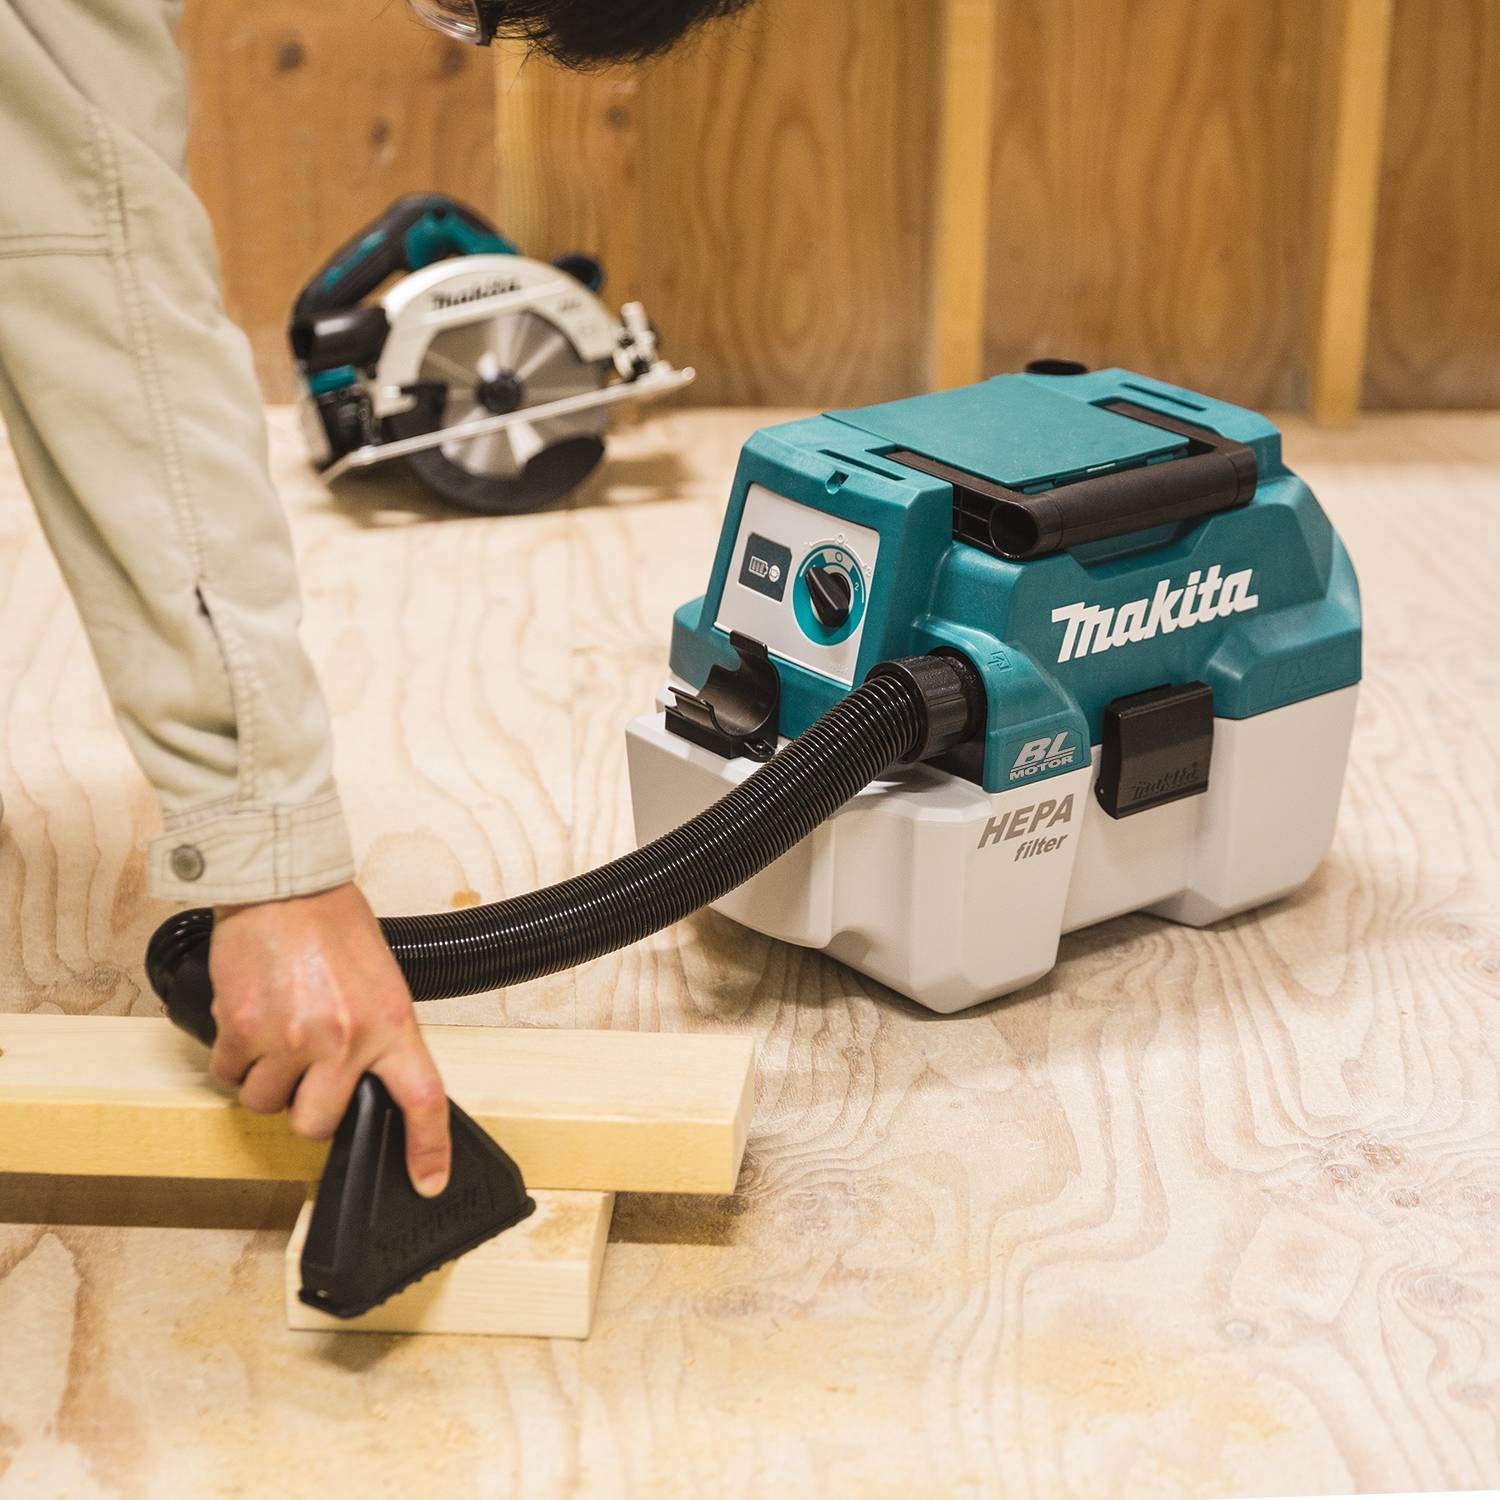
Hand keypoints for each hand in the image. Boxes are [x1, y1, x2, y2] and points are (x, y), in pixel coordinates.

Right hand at [206, 883, 450, 1196]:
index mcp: (392, 1023)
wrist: (284, 885)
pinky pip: (230, 1074)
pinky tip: (249, 1019)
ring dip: (265, 1079)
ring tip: (275, 1030)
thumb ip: (376, 1033)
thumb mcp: (381, 979)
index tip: (429, 1181)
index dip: (428, 1148)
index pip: (424, 1098)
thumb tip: (364, 1083)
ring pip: (266, 1103)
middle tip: (304, 1072)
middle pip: (316, 1124)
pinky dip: (234, 1057)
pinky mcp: (245, 1029)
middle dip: (305, 1108)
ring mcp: (293, 1038)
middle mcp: (345, 1039)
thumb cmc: (334, 925)